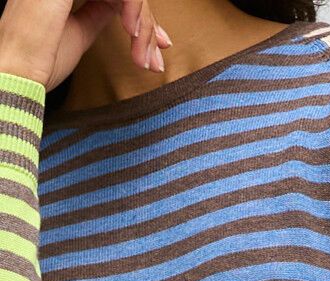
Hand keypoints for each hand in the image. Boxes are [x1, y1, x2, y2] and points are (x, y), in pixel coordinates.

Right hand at [0, 0, 171, 92]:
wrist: (19, 71)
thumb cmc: (41, 60)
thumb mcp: (79, 32)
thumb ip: (98, 13)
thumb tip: (120, 9)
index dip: (143, 18)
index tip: (159, 46)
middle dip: (148, 27)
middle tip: (153, 60)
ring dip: (143, 25)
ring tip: (142, 57)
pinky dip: (134, 11)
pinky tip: (132, 34)